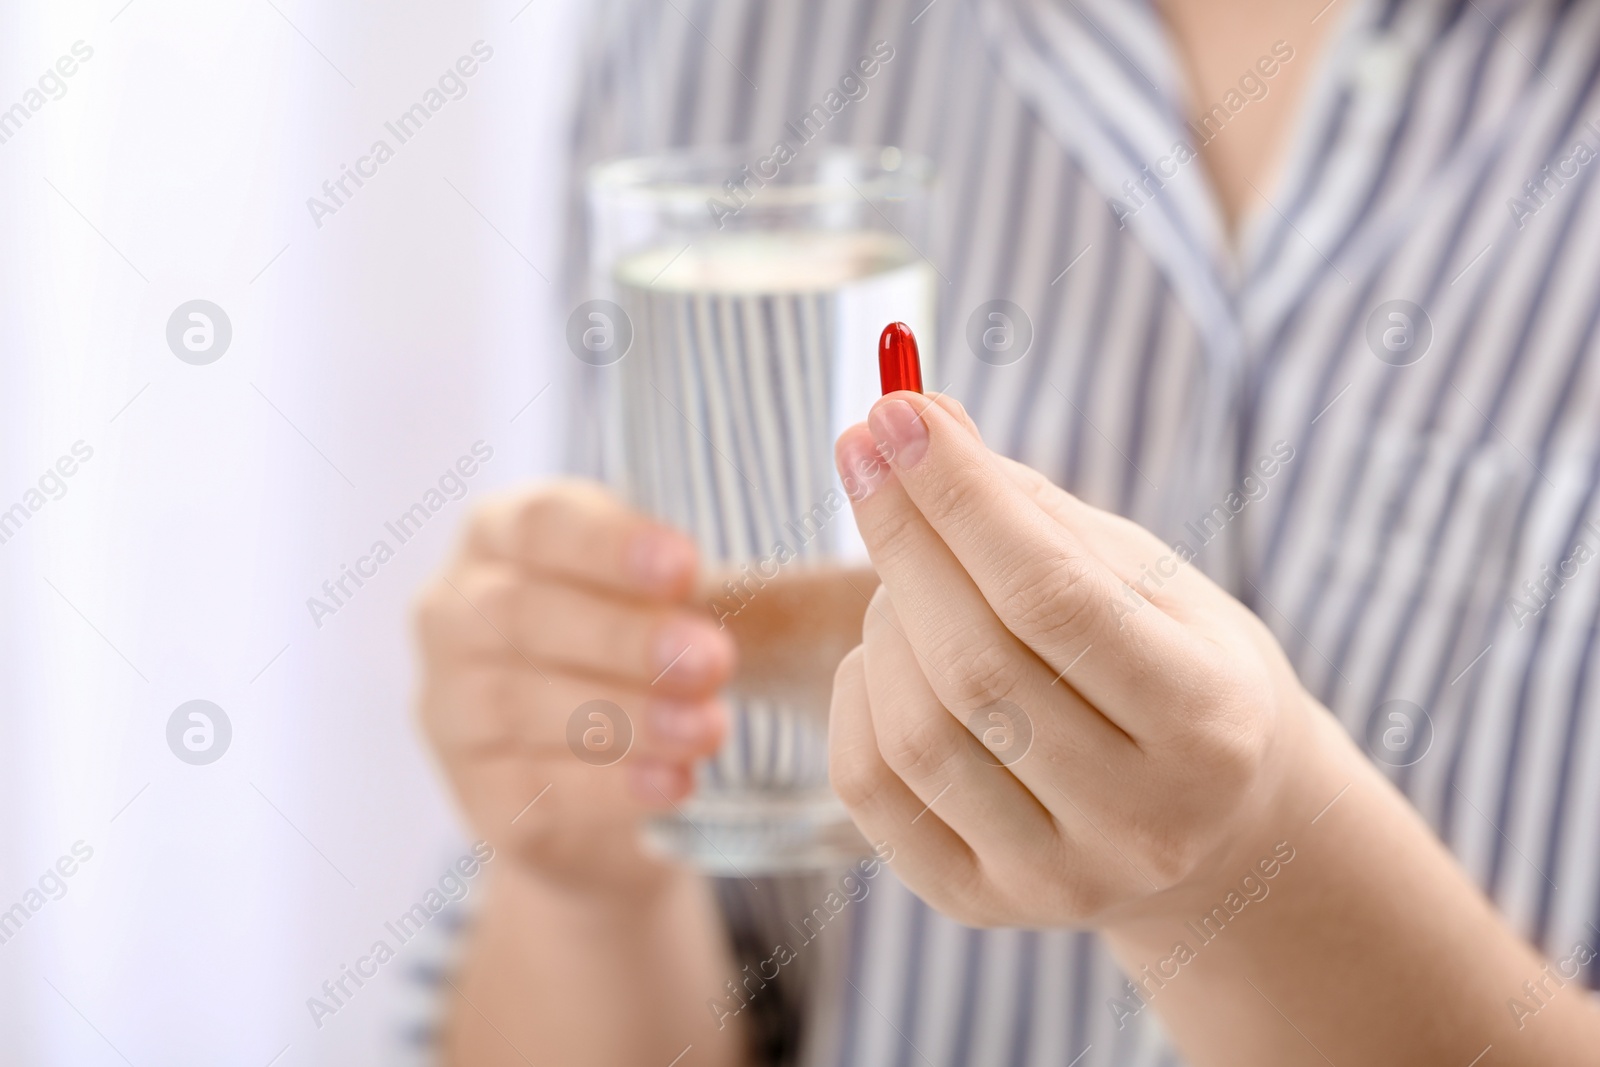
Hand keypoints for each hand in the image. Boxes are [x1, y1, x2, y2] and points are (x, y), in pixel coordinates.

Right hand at [414, 480, 734, 895]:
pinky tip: (675, 783)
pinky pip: (533, 789)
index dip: (609, 546)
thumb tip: (788, 592)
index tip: (687, 566)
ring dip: (625, 716)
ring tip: (710, 728)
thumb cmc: (634, 649)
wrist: (595, 778)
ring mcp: (449, 708)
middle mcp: (452, 614)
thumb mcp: (655, 597)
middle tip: (714, 659)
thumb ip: (684, 586)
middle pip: (523, 615)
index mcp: (497, 535)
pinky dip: (610, 786)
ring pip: (521, 705)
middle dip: (624, 638)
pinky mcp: (474, 794)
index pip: (538, 523)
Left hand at [827, 394, 1326, 928]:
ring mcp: (1056, 880)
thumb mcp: (1145, 577)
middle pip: (973, 665)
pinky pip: (870, 786)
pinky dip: (855, 695)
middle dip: (902, 539)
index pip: (1052, 596)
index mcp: (1208, 722)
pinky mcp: (979, 904)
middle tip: (871, 457)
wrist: (1212, 823)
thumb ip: (1033, 508)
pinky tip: (886, 656)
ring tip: (905, 574)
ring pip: (914, 729)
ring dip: (883, 617)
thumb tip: (915, 418)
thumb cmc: (1175, 667)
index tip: (895, 409)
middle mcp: (1141, 821)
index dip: (959, 497)